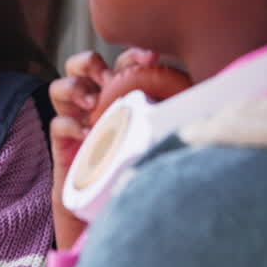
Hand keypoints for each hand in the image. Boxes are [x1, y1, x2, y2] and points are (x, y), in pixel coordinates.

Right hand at [48, 48, 158, 247]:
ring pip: (60, 88)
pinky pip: (58, 124)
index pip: (122, 64)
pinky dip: (70, 124)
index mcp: (123, 95)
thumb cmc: (146, 169)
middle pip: (81, 65)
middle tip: (104, 76)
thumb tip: (208, 94)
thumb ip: (177, 114)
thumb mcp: (165, 136)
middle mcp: (97, 104)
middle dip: (88, 62)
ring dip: (74, 89)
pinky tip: (89, 135)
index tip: (149, 58)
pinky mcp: (63, 146)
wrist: (118, 210)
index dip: (131, 55)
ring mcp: (77, 122)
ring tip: (92, 104)